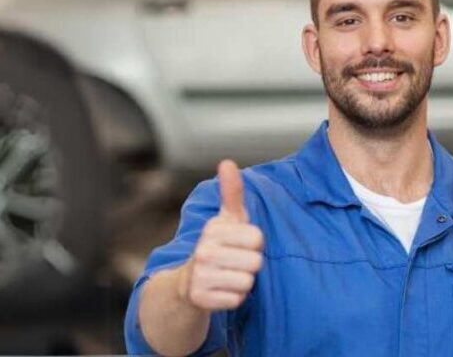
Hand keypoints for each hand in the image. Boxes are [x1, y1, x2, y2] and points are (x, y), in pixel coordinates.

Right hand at [178, 159, 263, 310]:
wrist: (186, 285)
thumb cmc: (216, 247)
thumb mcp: (225, 220)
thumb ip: (231, 192)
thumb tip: (227, 161)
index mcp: (213, 229)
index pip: (257, 238)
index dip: (253, 244)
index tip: (239, 245)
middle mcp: (204, 251)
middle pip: (256, 262)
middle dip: (249, 265)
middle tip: (234, 263)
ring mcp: (200, 276)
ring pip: (248, 282)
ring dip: (242, 282)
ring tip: (227, 276)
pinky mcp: (201, 299)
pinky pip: (237, 299)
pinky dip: (234, 298)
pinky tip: (221, 291)